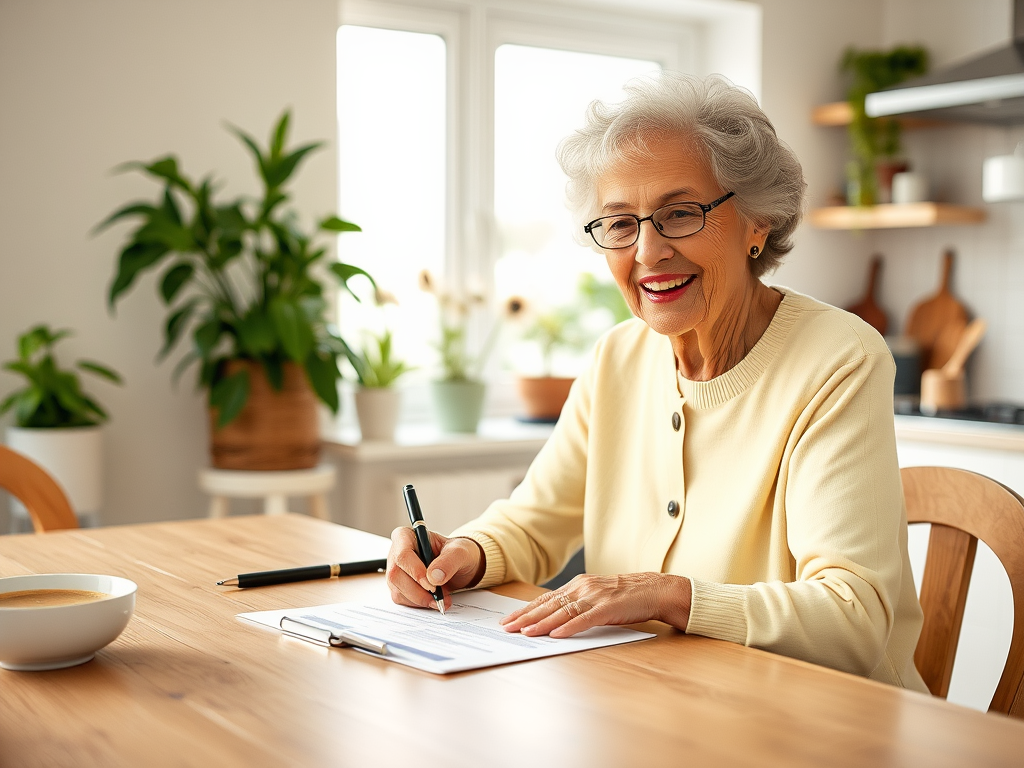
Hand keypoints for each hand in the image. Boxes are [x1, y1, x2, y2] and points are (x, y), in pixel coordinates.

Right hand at [386, 528, 484, 610]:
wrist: (461, 566)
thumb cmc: (458, 553)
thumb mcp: (460, 552)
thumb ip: (449, 561)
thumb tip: (434, 577)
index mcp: (407, 536)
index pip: (402, 554)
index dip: (415, 571)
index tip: (432, 585)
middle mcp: (397, 552)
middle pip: (396, 575)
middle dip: (419, 591)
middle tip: (439, 596)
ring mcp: (396, 570)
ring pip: (398, 590)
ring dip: (421, 599)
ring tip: (440, 598)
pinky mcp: (398, 586)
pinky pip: (402, 599)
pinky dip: (419, 604)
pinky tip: (433, 599)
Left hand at [499, 573, 691, 637]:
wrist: (654, 590)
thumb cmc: (625, 597)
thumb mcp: (595, 597)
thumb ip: (576, 605)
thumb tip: (553, 620)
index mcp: (578, 585)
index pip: (545, 599)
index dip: (525, 610)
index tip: (508, 620)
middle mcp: (583, 588)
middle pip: (548, 605)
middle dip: (525, 617)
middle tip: (506, 628)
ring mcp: (595, 597)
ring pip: (563, 612)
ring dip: (542, 623)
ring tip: (525, 632)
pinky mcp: (608, 608)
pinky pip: (585, 619)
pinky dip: (570, 627)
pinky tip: (556, 635)